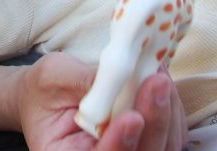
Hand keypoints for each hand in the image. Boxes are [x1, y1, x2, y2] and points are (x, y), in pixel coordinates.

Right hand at [15, 53, 186, 150]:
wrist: (50, 95)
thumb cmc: (44, 89)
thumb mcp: (53, 77)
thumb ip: (83, 81)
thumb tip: (120, 75)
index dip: (119, 143)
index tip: (132, 117)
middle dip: (154, 122)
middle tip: (157, 82)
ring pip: (162, 148)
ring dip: (166, 112)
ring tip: (158, 73)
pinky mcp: (146, 144)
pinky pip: (172, 136)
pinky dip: (172, 109)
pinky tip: (161, 81)